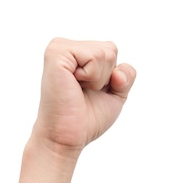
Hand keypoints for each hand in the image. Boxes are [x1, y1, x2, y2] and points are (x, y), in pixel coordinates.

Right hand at [32, 38, 135, 155]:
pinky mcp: (56, 54)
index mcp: (76, 53)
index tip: (90, 91)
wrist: (66, 136)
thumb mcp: (115, 94)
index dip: (111, 77)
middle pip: (111, 49)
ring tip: (78, 89)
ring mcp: (59, 47)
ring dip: (98, 79)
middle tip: (83, 92)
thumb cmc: (86, 119)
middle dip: (106, 77)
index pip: (112, 51)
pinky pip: (94, 56)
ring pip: (105, 53)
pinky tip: (74, 85)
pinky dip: (92, 76)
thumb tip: (118, 72)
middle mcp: (65, 46)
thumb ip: (126, 76)